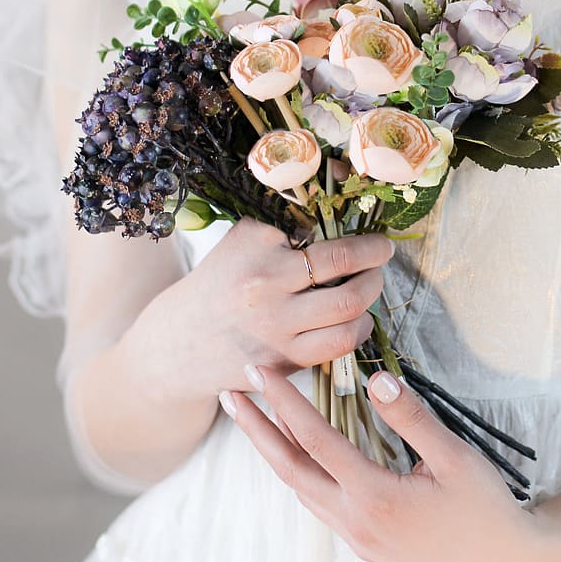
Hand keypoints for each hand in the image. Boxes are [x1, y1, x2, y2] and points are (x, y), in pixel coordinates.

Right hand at [129, 219, 392, 405]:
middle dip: (375, 264)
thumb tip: (339, 200)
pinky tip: (357, 319)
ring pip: (348, 310)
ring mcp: (277, 328)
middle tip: (381, 258)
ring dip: (371, 295)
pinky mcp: (283, 361)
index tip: (379, 239)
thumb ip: (285, 222)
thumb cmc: (218, 282)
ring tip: (372, 285)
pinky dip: (358, 329)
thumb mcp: (243, 239)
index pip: (328, 239)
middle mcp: (268, 286)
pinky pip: (338, 345)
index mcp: (258, 248)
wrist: (179, 343)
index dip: (365, 241)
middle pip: (345, 272)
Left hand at [220, 363, 557, 561]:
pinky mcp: (365, 546)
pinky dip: (299, 472)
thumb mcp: (454, 457)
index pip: (315, 440)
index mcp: (374, 496)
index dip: (283, 402)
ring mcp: (357, 538)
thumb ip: (411, 417)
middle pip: (290, 469)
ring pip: (300, 489)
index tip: (259, 372)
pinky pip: (319, 503)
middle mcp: (355, 521)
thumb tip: (374, 379)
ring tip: (253, 419)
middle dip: (256, 430)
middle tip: (229, 394)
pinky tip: (297, 454)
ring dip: (274, 451)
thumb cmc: (485, 506)